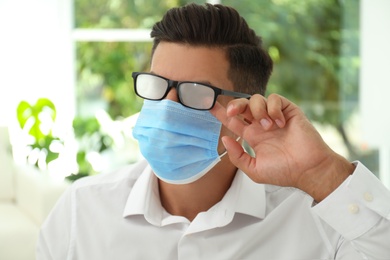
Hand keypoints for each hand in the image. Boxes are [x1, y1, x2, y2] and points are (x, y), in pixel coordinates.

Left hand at [210, 93, 354, 200]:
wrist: (308, 170)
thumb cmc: (284, 172)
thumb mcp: (254, 169)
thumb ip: (237, 156)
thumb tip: (225, 138)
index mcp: (253, 136)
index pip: (234, 121)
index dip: (222, 113)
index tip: (209, 106)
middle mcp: (262, 124)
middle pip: (243, 105)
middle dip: (234, 105)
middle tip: (231, 112)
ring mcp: (275, 116)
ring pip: (257, 99)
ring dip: (257, 111)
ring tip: (266, 127)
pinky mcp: (288, 111)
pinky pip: (275, 99)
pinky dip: (273, 108)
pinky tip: (279, 122)